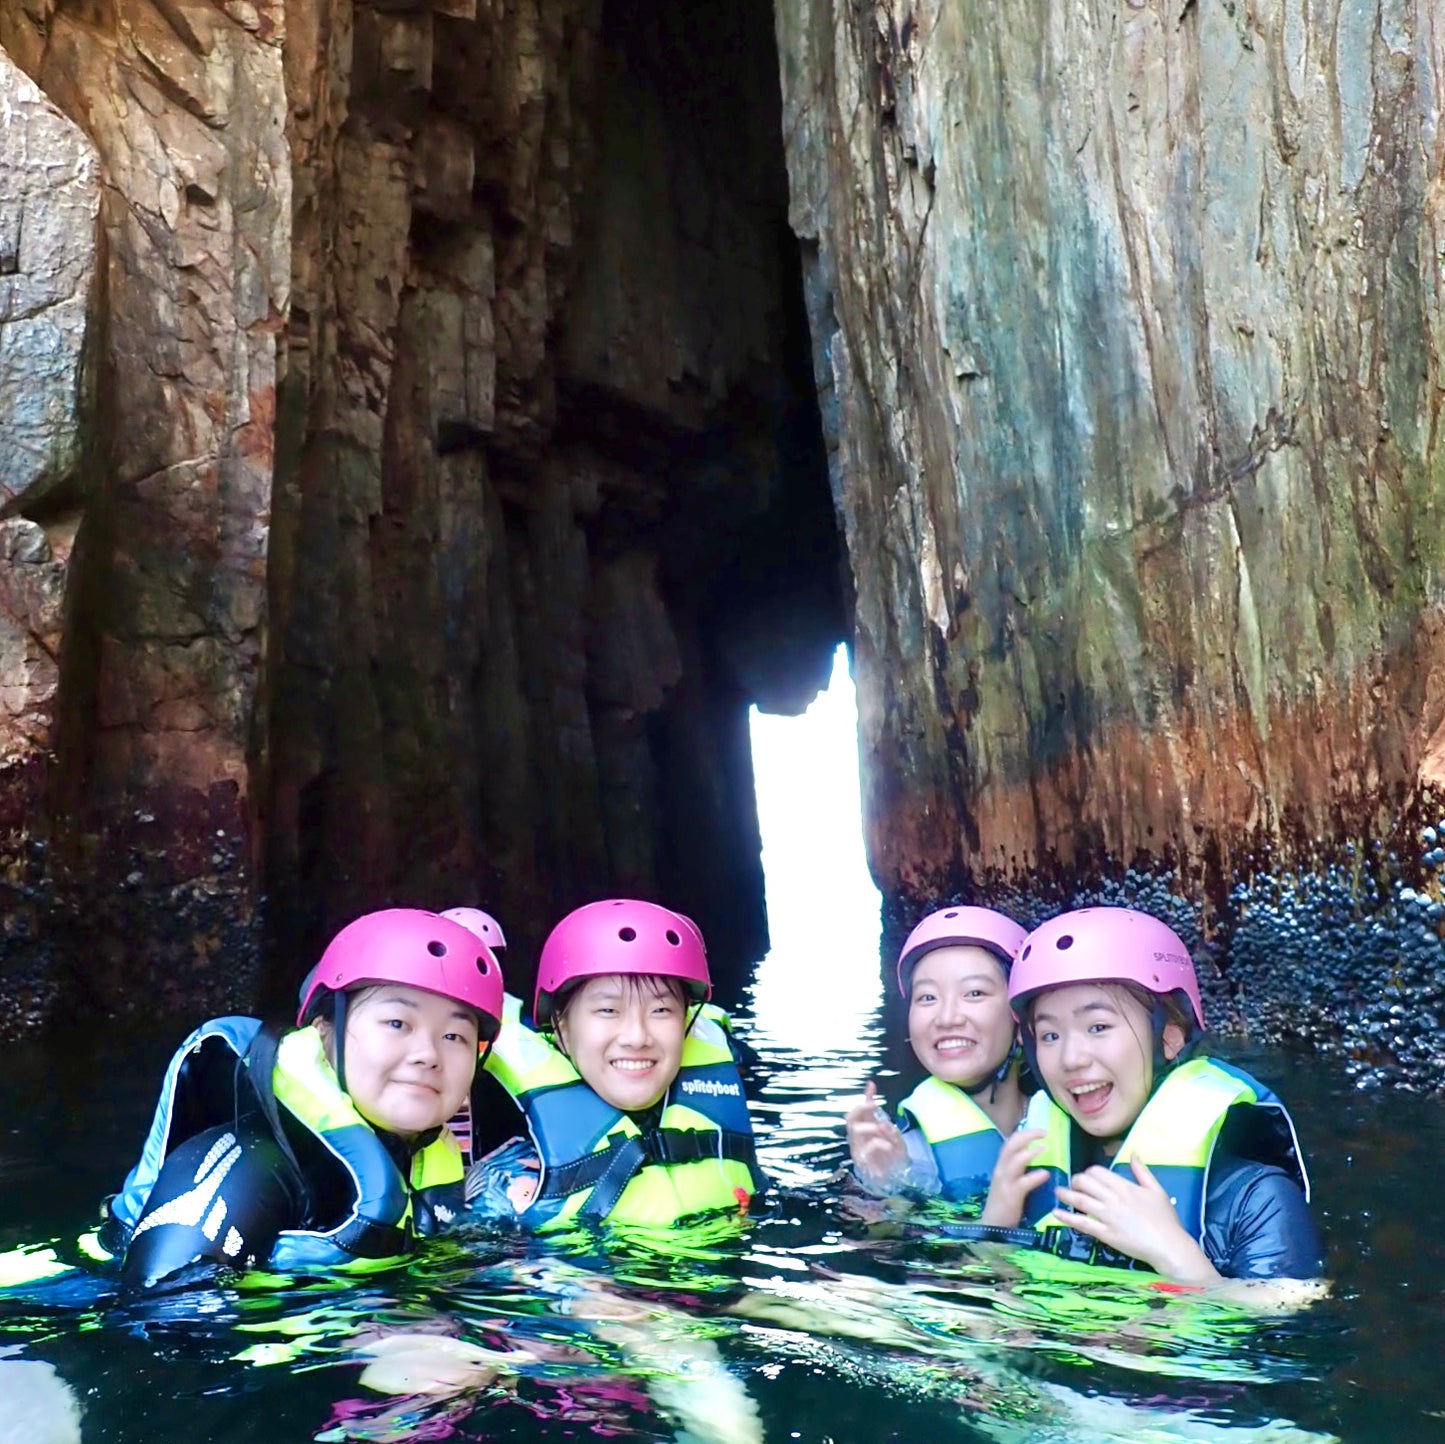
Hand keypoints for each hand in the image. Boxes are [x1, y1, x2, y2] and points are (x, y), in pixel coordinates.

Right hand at [846, 1081, 908, 1189]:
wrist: (898, 1179)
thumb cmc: (893, 1155)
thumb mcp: (893, 1134)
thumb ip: (883, 1116)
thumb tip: (871, 1088)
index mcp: (864, 1131)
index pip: (857, 1112)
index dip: (862, 1099)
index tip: (872, 1088)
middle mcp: (858, 1139)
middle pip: (850, 1119)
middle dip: (860, 1109)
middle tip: (874, 1106)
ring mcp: (859, 1150)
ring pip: (856, 1130)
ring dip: (872, 1127)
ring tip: (885, 1130)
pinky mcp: (863, 1162)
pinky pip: (867, 1148)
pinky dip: (879, 1143)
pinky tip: (889, 1145)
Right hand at [980, 1128, 1048, 1226]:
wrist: (993, 1227)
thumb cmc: (1005, 1206)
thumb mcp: (1009, 1184)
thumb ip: (1019, 1172)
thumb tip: (1035, 1159)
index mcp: (1002, 1167)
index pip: (1010, 1143)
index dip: (1024, 1134)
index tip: (1040, 1131)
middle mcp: (1001, 1170)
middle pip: (1011, 1145)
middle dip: (1027, 1135)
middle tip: (1044, 1132)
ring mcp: (1005, 1182)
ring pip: (1015, 1160)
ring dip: (1030, 1152)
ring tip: (1044, 1148)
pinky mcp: (1011, 1196)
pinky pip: (1023, 1182)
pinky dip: (1035, 1176)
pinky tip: (1046, 1173)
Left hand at [1052, 1155, 1221, 1282]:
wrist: (1169, 1246)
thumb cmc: (1165, 1219)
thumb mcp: (1157, 1190)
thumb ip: (1142, 1172)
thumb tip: (1133, 1154)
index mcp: (1124, 1186)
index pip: (1097, 1172)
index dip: (1089, 1172)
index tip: (1088, 1177)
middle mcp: (1113, 1198)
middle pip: (1085, 1182)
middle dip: (1076, 1181)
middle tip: (1073, 1185)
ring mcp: (1108, 1216)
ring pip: (1080, 1200)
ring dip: (1065, 1195)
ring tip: (1058, 1192)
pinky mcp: (1105, 1234)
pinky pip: (1082, 1223)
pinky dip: (1067, 1217)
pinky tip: (1056, 1213)